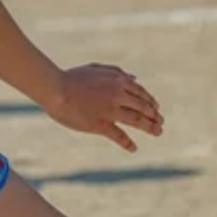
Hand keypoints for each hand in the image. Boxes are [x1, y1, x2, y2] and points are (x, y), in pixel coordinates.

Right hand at [45, 64, 162, 151]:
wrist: (55, 88)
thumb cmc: (73, 77)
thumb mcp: (97, 69)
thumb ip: (117, 72)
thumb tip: (135, 78)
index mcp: (118, 80)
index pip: (141, 93)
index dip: (151, 102)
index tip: (156, 109)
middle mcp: (118, 94)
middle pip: (143, 107)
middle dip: (154, 116)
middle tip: (161, 123)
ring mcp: (110, 110)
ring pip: (136, 120)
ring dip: (149, 127)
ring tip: (157, 133)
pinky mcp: (100, 124)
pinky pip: (119, 135)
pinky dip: (128, 143)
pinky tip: (134, 148)